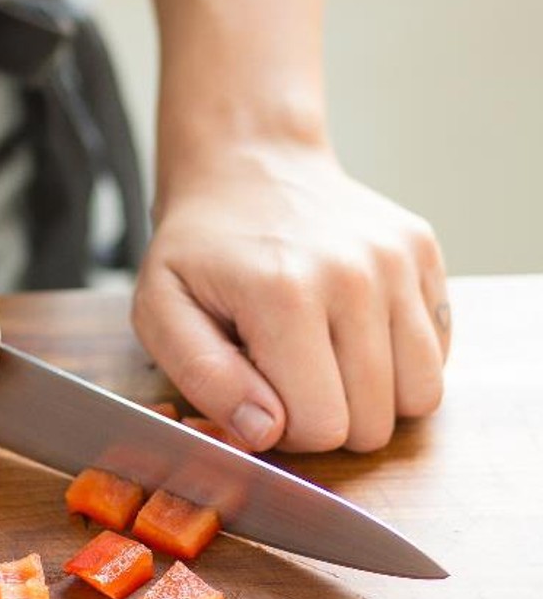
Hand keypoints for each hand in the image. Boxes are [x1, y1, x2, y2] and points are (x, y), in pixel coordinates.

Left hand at [131, 139, 448, 452]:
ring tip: (323, 362)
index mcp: (285, 295)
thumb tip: (265, 431)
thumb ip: (205, 377)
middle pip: (373, 422)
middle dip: (328, 420)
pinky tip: (351, 334)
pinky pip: (437, 354)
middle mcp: (356, 275)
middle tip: (287, 379)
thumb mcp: (161, 312)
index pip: (320, 427)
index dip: (285, 432)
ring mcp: (399, 262)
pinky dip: (399, 362)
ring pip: (420, 396)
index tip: (258, 395)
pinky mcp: (424, 254)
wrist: (246, 167)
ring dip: (372, 398)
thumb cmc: (197, 250)